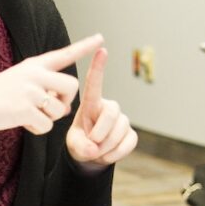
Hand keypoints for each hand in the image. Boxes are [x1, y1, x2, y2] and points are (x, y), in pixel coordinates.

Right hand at [0, 34, 103, 143]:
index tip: (101, 38)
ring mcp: (30, 92)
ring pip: (60, 110)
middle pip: (72, 87)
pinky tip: (22, 121)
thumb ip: (44, 87)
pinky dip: (37, 129)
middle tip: (52, 107)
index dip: (84, 47)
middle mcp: (35, 74)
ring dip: (49, 118)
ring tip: (29, 113)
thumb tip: (65, 107)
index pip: (64, 54)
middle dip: (66, 101)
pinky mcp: (25, 110)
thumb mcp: (21, 81)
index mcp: (35, 65)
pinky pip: (47, 126)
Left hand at [65, 47, 137, 172]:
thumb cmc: (80, 142)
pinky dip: (116, 153)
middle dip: (101, 133)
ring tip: (96, 152)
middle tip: (91, 146)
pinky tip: (106, 155)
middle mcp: (109, 107)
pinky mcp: (131, 133)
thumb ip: (80, 146)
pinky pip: (128, 143)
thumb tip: (93, 149)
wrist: (91, 156)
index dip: (98, 67)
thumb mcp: (73, 144)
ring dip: (106, 147)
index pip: (94, 83)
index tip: (102, 50)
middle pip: (111, 113)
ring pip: (119, 130)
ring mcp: (122, 119)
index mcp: (91, 104)